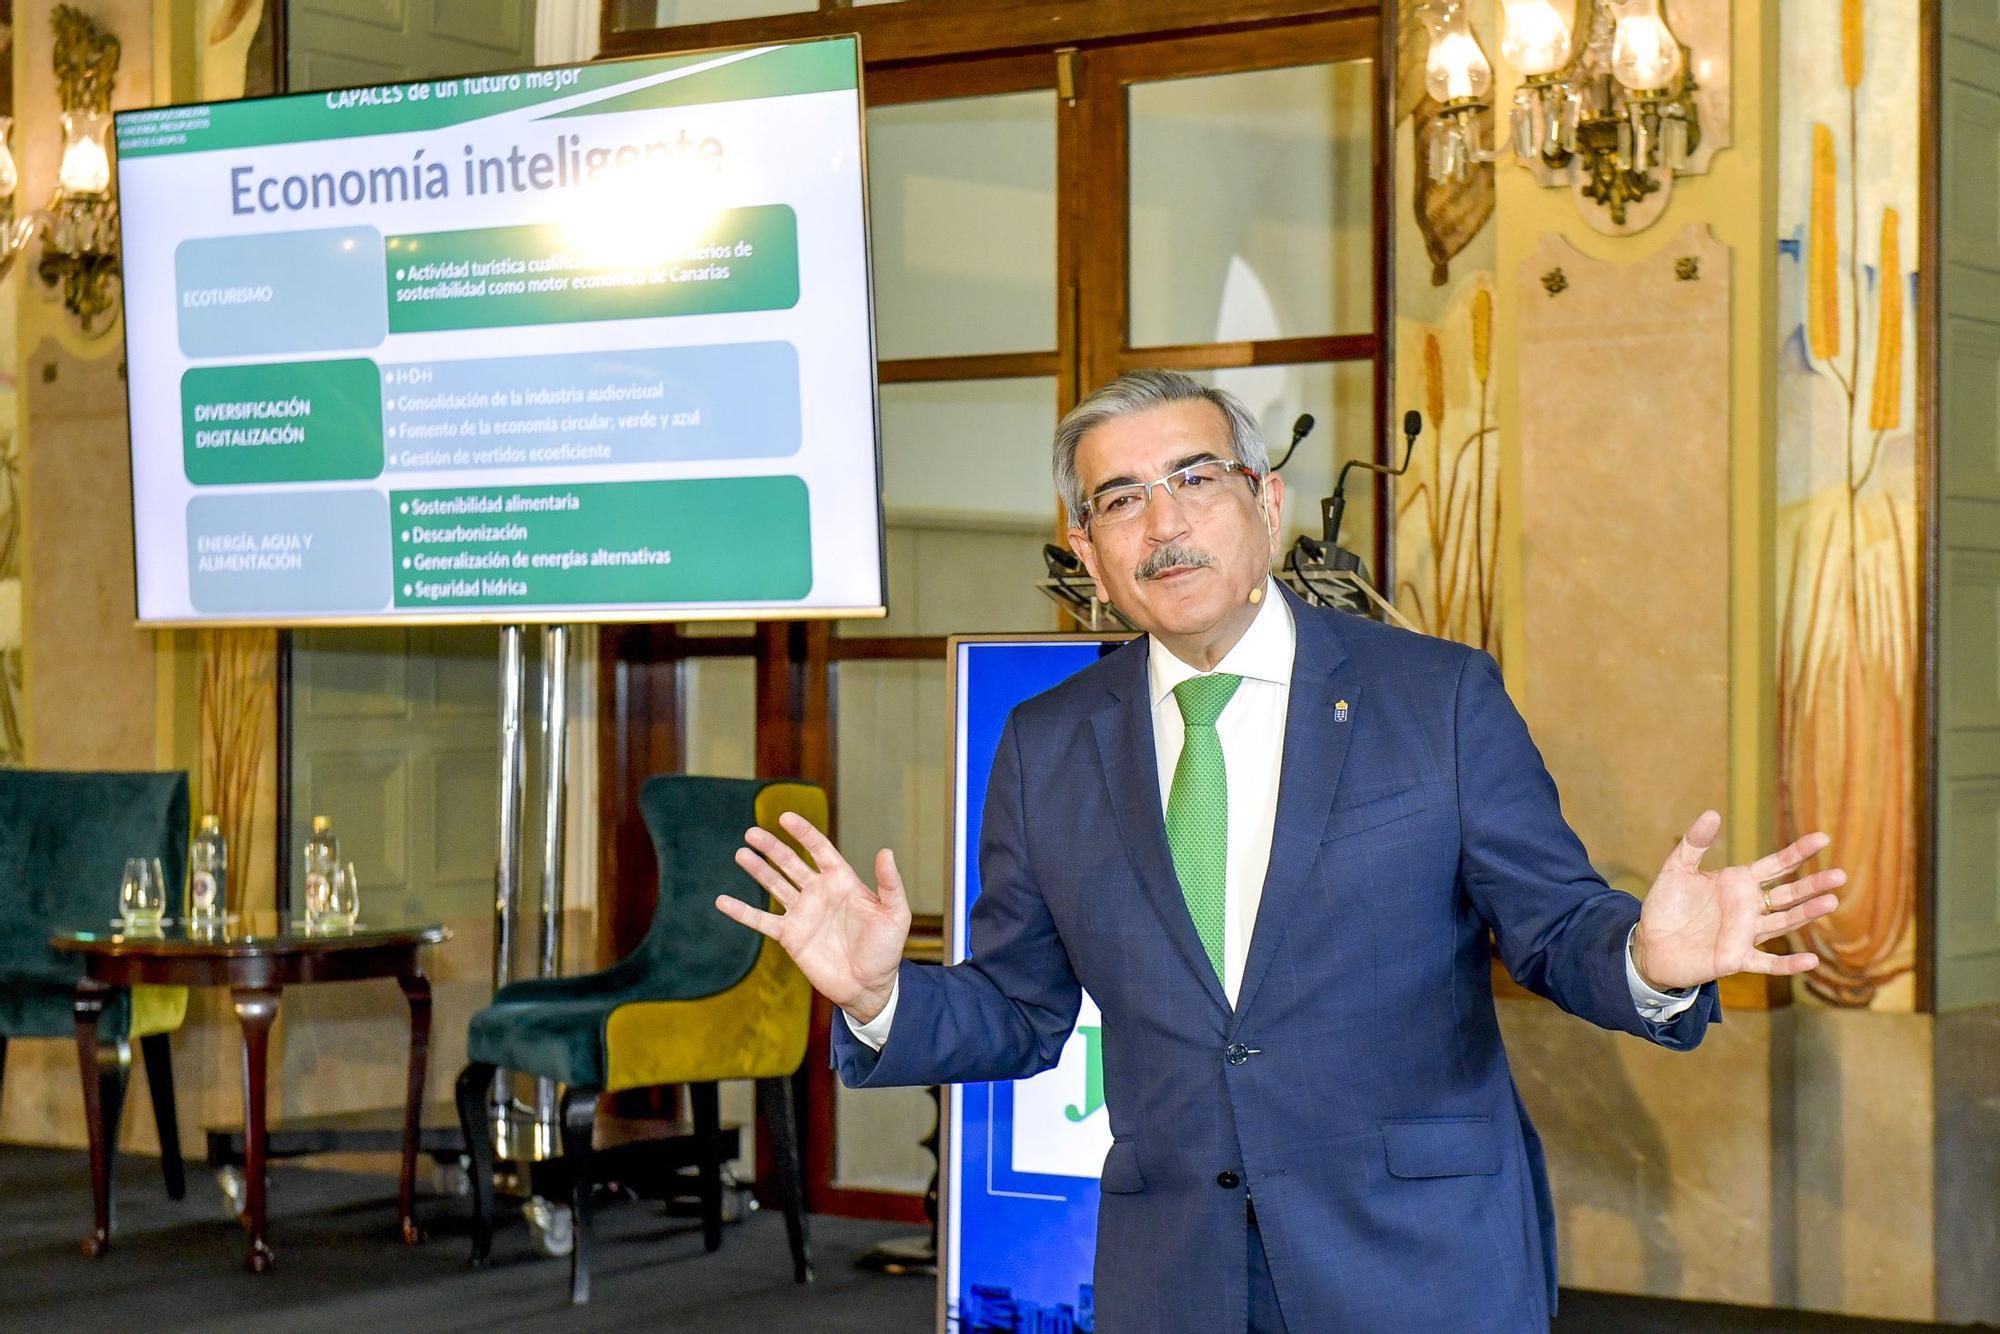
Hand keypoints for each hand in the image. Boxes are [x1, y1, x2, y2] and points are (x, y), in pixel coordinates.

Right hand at [716, 812, 909, 1023]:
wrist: (870, 987)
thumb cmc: (886, 950)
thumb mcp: (895, 914)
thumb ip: (890, 884)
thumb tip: (885, 852)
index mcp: (842, 881)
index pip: (819, 850)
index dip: (804, 833)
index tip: (785, 817)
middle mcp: (819, 893)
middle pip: (790, 863)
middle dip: (772, 847)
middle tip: (752, 832)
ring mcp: (802, 914)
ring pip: (774, 885)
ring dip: (757, 870)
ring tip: (741, 854)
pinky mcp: (790, 936)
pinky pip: (761, 921)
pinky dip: (742, 912)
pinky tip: (722, 901)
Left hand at [1631, 810, 1844, 991]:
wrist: (1649, 944)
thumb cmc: (1666, 906)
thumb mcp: (1677, 869)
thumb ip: (1694, 843)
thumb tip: (1713, 813)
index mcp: (1739, 883)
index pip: (1776, 865)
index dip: (1798, 853)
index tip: (1823, 838)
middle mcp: (1749, 908)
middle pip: (1788, 894)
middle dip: (1813, 885)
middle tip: (1841, 875)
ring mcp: (1745, 934)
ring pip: (1783, 922)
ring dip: (1806, 914)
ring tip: (1831, 902)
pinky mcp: (1736, 959)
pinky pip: (1768, 963)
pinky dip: (1788, 963)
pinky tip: (1812, 959)